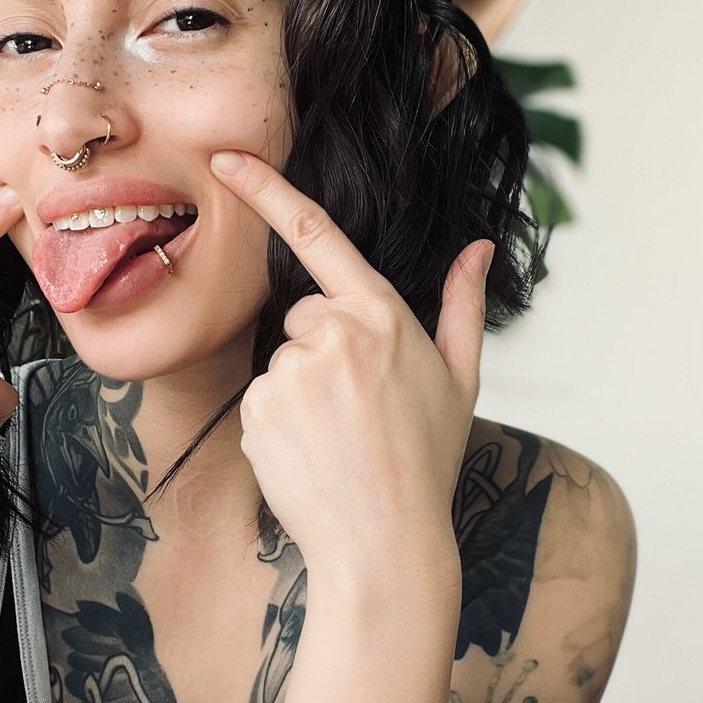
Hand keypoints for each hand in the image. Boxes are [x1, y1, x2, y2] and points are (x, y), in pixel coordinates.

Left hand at [209, 150, 491, 583]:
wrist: (385, 544)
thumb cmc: (427, 462)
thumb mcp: (460, 380)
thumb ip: (461, 306)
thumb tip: (475, 248)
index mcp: (382, 315)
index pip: (316, 234)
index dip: (266, 190)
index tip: (226, 159)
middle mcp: (332, 334)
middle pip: (305, 317)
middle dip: (323, 352)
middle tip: (359, 410)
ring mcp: (290, 373)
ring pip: (282, 363)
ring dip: (302, 394)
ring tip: (339, 440)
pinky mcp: (258, 411)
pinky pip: (260, 402)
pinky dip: (278, 426)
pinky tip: (311, 456)